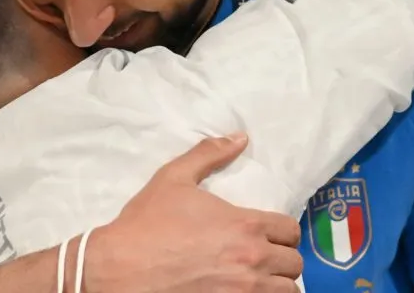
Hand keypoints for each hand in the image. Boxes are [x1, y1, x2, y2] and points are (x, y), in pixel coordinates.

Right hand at [84, 134, 302, 291]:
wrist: (120, 269)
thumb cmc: (145, 224)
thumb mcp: (173, 178)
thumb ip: (209, 154)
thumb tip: (240, 137)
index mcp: (245, 226)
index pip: (290, 231)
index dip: (282, 231)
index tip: (268, 234)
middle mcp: (252, 260)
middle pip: (293, 264)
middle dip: (281, 259)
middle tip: (263, 258)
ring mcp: (243, 292)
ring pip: (287, 292)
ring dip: (277, 284)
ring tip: (259, 279)